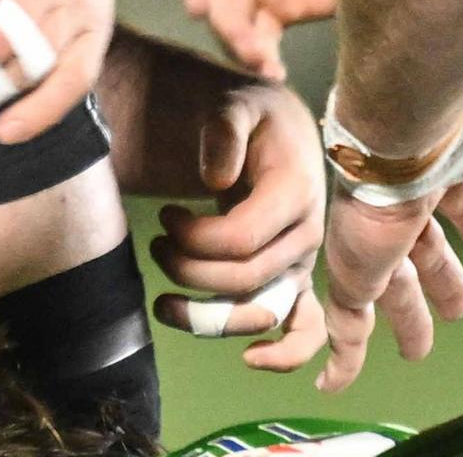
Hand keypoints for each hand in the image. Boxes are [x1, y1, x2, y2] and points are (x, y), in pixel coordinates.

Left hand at [152, 79, 326, 369]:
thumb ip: (225, 131)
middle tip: (157, 243)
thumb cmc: (255, 117)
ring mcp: (302, 262)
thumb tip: (216, 180)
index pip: (240, 240)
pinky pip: (305, 331)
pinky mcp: (294, 280)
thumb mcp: (240, 102)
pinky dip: (286, 355)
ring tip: (163, 301)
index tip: (166, 215)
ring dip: (207, 318)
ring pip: (263, 312)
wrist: (280, 129)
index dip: (193, 238)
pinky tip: (251, 360)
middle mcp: (305, 235)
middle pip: (243, 279)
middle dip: (187, 268)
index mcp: (295, 191)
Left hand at [312, 70, 462, 392]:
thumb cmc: (453, 123)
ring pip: (393, 292)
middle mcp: (403, 205)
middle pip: (424, 253)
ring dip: (407, 321)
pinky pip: (347, 323)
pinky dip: (344, 356)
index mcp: (437, 171)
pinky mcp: (354, 273)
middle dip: (441, 280)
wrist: (396, 130)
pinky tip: (334, 381)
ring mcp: (375, 242)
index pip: (457, 199)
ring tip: (417, 349)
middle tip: (455, 307)